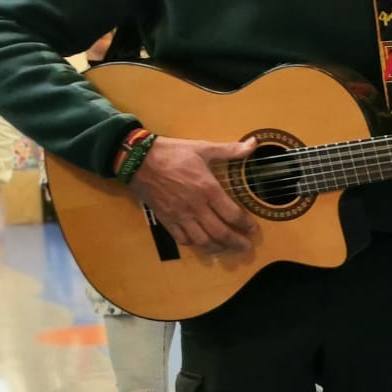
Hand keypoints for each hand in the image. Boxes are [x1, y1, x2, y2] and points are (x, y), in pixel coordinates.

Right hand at [129, 135, 258, 251]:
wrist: (138, 159)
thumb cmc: (172, 153)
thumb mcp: (203, 148)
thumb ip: (230, 150)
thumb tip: (254, 143)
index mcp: (208, 189)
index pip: (233, 214)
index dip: (246, 224)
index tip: (253, 229)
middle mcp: (196, 206)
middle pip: (220, 233)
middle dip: (236, 242)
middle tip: (246, 246)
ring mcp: (180, 215)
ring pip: (202, 241)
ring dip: (217, 247)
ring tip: (226, 248)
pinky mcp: (166, 219)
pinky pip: (183, 239)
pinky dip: (195, 245)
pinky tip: (202, 243)